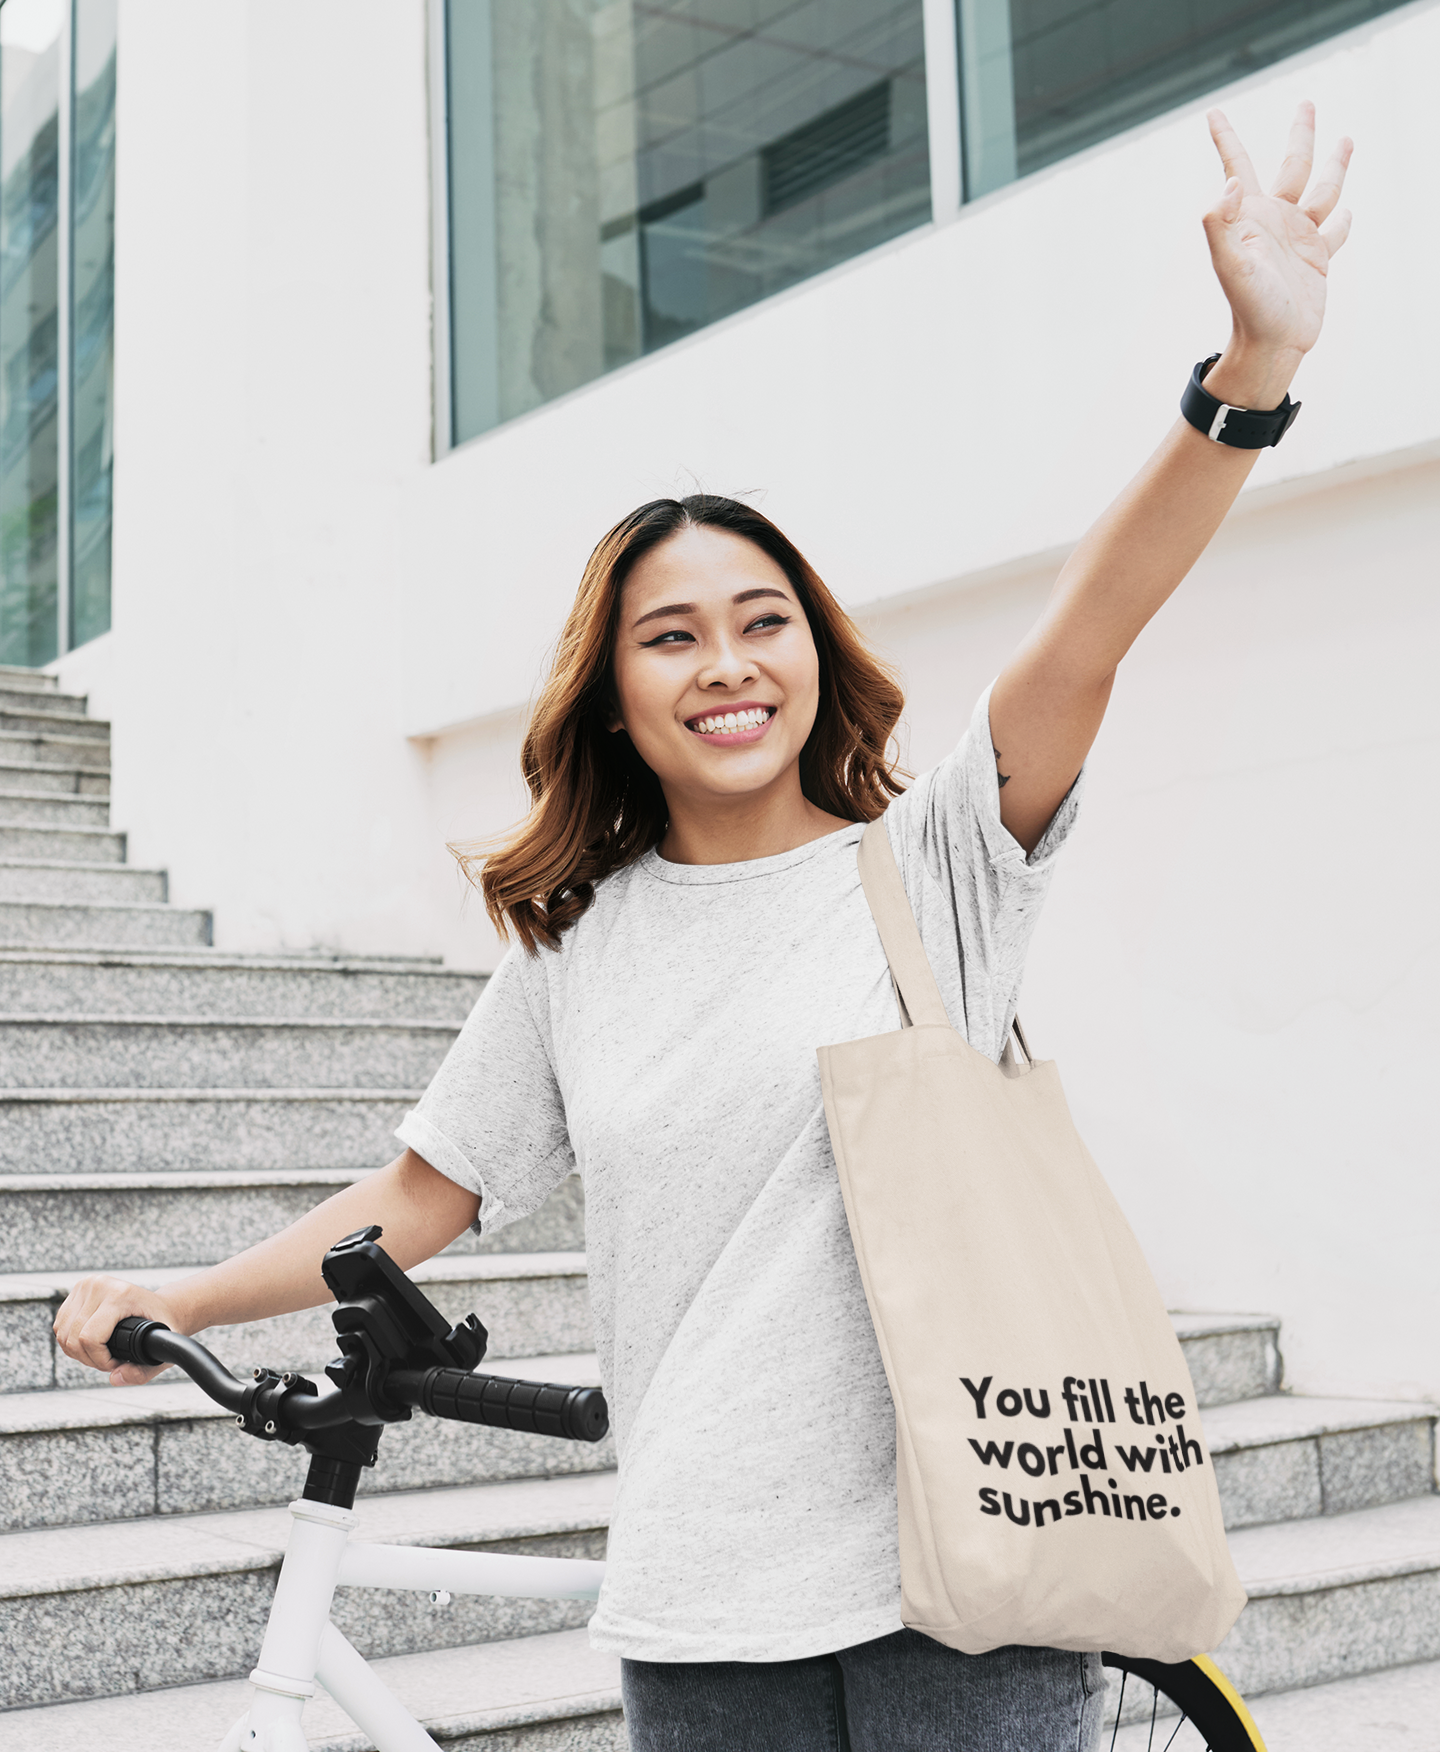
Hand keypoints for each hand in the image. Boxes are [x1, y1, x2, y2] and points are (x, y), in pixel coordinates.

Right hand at [54, 1275, 190, 1385]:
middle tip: (110, 1361)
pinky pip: (59, 1326)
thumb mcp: (162, 1350)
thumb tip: (115, 1378)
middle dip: (90, 1359)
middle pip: (74, 1339)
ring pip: (63, 1334)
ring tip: (101, 1353)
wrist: (163, 1306)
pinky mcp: (77, 1290)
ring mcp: (86, 1285)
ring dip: (78, 1352)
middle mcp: (99, 1285)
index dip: (100, 1360)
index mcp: (121, 1294)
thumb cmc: (162, 1326)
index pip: (90, 1338)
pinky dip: (70, 1341)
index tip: (116, 1363)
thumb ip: (141, 1372)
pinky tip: (90, 1344)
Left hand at [1203, 103, 1351, 387]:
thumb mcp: (1230, 265)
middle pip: (1291, 166)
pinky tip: (1347, 210)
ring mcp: (1298, 239)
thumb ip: (1221, 224)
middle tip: (1307, 103)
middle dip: (1301, 134)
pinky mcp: (1318, 260)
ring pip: (1322, 191)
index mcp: (1250, 216)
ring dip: (1335, 166)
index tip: (1214, 112)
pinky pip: (1335, 233)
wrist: (1272, 344)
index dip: (1226, 138)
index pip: (1237, 166)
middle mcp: (1274, 221)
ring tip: (1347, 139)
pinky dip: (1342, 221)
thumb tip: (1227, 184)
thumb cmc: (1249, 307)